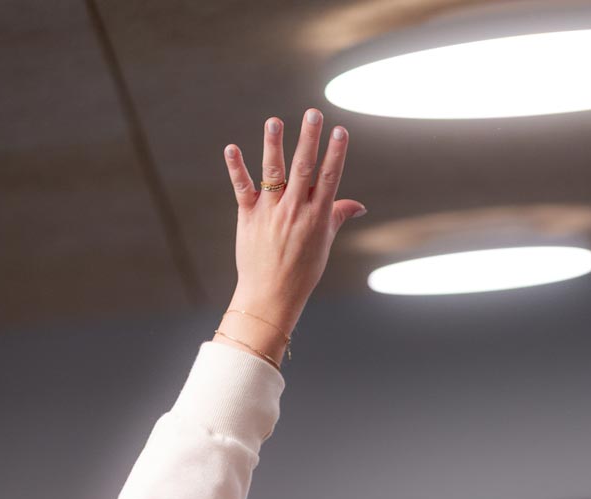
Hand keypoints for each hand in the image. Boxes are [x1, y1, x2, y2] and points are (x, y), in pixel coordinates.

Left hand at [220, 109, 365, 352]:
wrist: (271, 294)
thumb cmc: (302, 271)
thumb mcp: (324, 243)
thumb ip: (338, 216)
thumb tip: (358, 204)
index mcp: (317, 217)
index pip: (329, 178)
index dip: (335, 153)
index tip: (340, 130)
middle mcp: (294, 211)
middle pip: (304, 168)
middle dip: (309, 138)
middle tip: (313, 113)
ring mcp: (270, 212)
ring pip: (273, 172)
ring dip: (274, 144)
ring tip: (274, 120)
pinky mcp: (248, 216)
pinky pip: (242, 187)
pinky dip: (236, 167)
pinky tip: (232, 147)